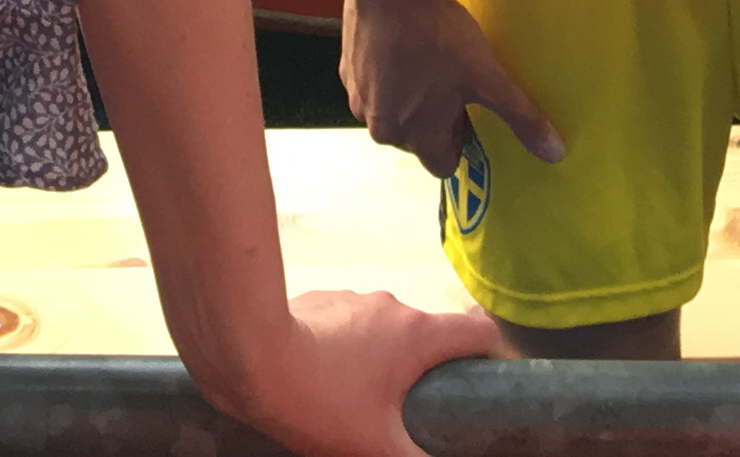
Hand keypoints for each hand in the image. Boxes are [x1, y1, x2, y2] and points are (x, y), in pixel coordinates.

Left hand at [214, 289, 502, 456]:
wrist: (248, 354)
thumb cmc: (318, 398)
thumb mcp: (375, 446)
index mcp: (418, 335)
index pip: (479, 330)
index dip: (491, 354)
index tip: (484, 379)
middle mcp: (392, 307)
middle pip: (426, 336)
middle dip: (421, 371)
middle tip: (405, 410)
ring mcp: (353, 299)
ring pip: (383, 330)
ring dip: (379, 360)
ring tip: (355, 399)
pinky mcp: (319, 300)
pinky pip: (346, 325)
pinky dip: (344, 349)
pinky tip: (321, 378)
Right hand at [339, 0, 560, 177]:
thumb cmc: (439, 35)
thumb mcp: (488, 76)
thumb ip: (520, 118)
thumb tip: (555, 154)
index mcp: (415, 136)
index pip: (442, 165)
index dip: (459, 140)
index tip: (466, 109)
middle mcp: (382, 129)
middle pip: (416, 140)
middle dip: (433, 119)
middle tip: (451, 81)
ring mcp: (359, 100)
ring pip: (393, 114)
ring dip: (409, 99)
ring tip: (428, 60)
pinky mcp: (346, 71)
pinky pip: (373, 88)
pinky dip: (388, 76)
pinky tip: (404, 47)